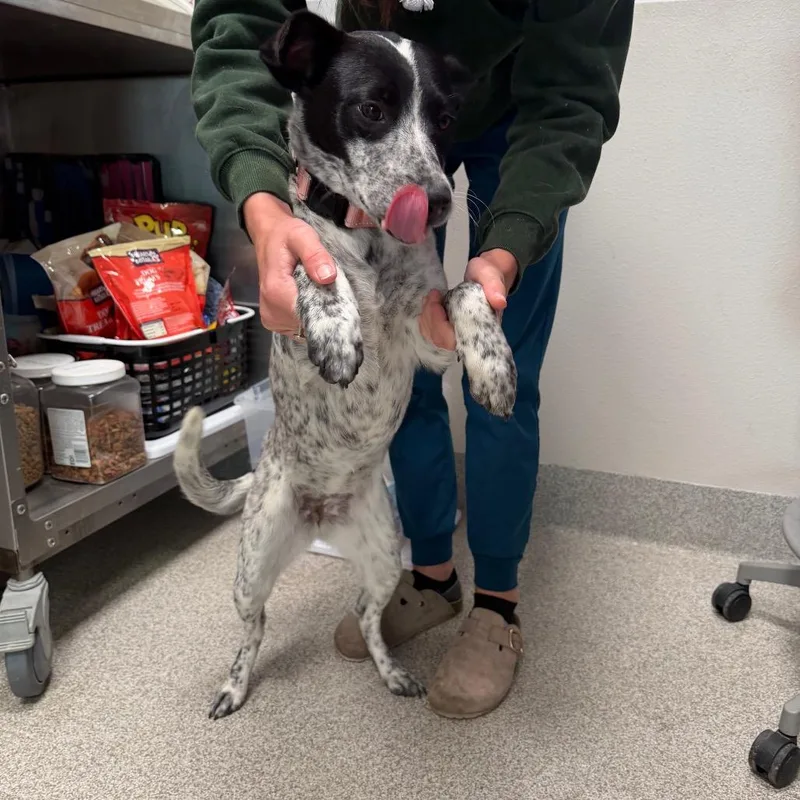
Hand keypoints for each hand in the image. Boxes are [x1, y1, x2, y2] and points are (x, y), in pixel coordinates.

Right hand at [243, 192, 336, 334]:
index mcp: (276, 292)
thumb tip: (327, 276)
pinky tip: (309, 299)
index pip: (310, 317)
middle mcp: (271, 311)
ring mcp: (273, 320)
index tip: (336, 295)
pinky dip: (308, 317)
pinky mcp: (276, 322)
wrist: (269, 235)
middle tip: (326, 287)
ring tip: (315, 291)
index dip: (328, 309)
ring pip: (306, 328)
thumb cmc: (285, 235)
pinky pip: (299, 328)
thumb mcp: (302, 236)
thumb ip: (315, 255)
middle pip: (309, 324)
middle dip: (324, 310)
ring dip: (316, 313)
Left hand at [418, 248, 517, 348]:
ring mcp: (459, 334)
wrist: (487, 278)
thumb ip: (495, 287)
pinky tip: (429, 305)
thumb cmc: (489, 277)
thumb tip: (499, 302)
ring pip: (434, 338)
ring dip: (427, 318)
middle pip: (441, 341)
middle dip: (431, 319)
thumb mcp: (492, 276)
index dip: (440, 326)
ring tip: (431, 298)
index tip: (437, 304)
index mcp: (483, 328)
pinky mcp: (450, 330)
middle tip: (433, 296)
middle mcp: (470, 336)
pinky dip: (426, 319)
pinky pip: (433, 333)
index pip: (455, 341)